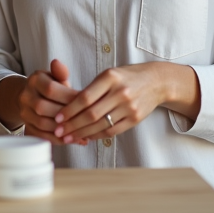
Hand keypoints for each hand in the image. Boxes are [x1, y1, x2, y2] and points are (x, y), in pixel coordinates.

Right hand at [17, 59, 82, 144]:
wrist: (31, 97)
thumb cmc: (50, 86)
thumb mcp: (56, 76)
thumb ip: (60, 72)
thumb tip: (58, 63)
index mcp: (34, 80)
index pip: (50, 89)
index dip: (69, 97)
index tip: (86, 102)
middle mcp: (25, 96)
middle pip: (44, 108)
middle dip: (66, 114)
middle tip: (84, 119)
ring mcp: (24, 113)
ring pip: (42, 124)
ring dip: (62, 129)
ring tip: (81, 132)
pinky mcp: (26, 127)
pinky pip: (41, 136)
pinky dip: (58, 139)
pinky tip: (72, 139)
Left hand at [52, 63, 173, 143]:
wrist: (156, 81)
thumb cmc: (127, 77)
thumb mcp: (109, 74)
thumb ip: (92, 88)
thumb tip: (69, 107)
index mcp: (111, 77)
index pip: (85, 97)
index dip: (69, 110)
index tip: (57, 118)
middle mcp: (120, 92)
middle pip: (91, 114)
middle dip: (72, 125)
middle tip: (59, 132)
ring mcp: (129, 107)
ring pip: (100, 125)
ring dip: (82, 133)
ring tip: (69, 138)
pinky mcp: (135, 119)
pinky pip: (112, 131)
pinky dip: (97, 136)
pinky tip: (86, 137)